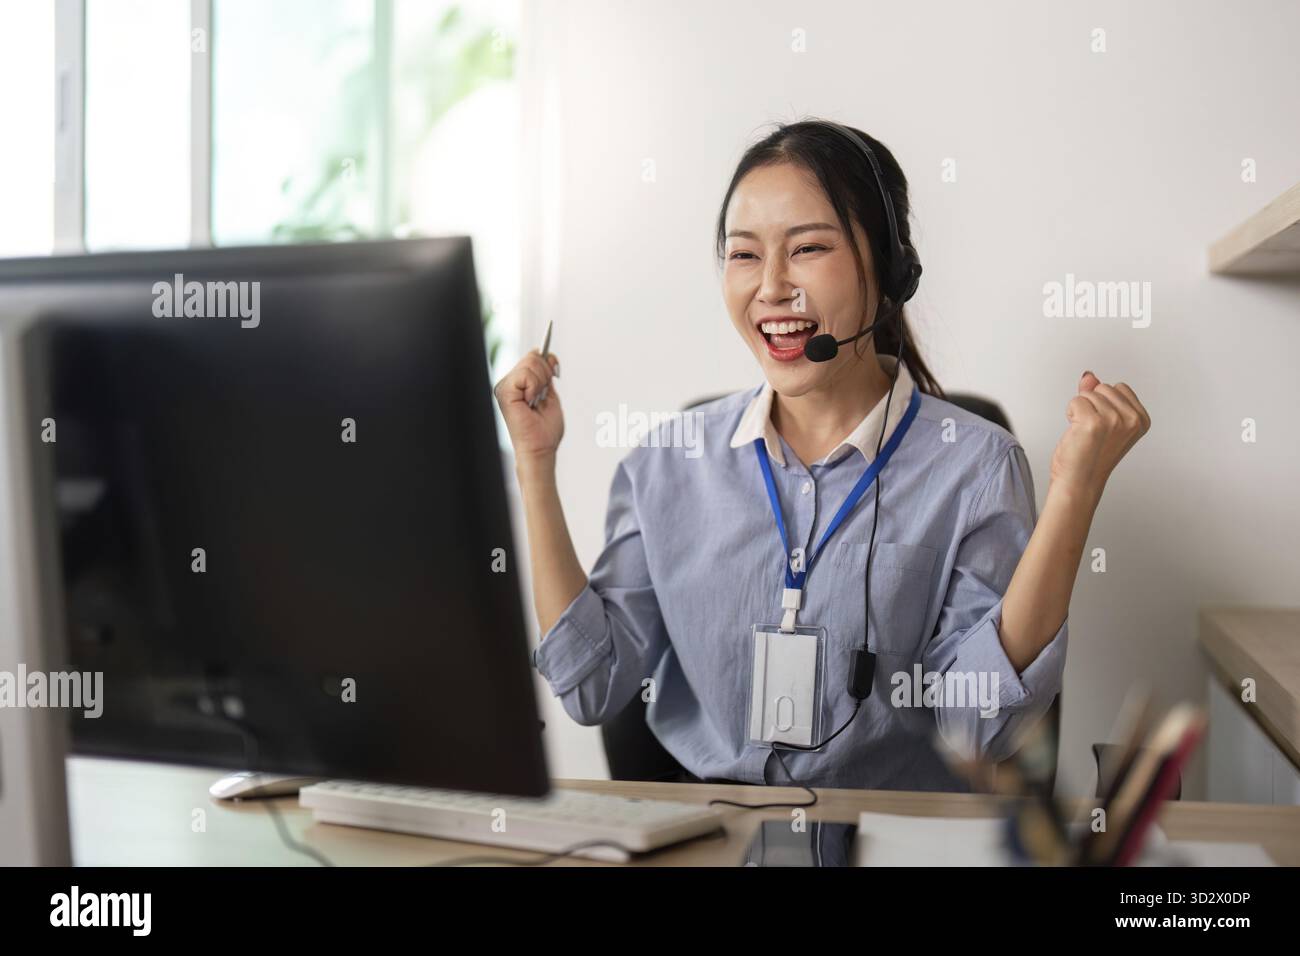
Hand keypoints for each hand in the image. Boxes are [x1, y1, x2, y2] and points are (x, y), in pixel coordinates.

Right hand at [493, 349, 563, 467]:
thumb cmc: (544, 430)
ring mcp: (504, 387)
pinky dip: (535, 388)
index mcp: (518, 383)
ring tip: (536, 402)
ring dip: (541, 383)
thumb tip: (548, 355)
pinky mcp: (504, 392)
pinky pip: (526, 376)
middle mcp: (508, 383)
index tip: (555, 375)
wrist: (540, 448)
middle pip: (532, 357)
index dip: (548, 363)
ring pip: (530, 364)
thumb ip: (547, 374)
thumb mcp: (550, 395)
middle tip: (542, 397)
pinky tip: (530, 403)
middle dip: (546, 375)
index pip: (533, 356)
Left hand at [1049, 371, 1149, 500]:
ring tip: (1085, 434)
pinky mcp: (1094, 423)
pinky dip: (1070, 414)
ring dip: (1080, 411)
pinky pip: (1076, 401)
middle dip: (1092, 405)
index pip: (1119, 387)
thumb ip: (1098, 395)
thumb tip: (1089, 375)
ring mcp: (1115, 420)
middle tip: (1092, 431)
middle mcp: (1132, 420)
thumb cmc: (1089, 457)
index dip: (1104, 403)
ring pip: (1088, 393)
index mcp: (1141, 419)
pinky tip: (1076, 433)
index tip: (1103, 426)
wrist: (1078, 482)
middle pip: (1103, 387)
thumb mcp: (1102, 421)